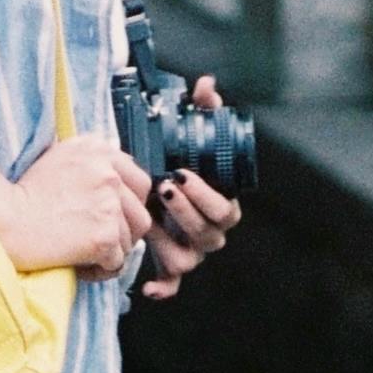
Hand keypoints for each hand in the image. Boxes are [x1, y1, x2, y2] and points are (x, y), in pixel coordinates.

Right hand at [0, 134, 155, 280]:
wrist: (6, 220)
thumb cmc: (25, 194)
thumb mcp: (60, 159)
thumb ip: (93, 164)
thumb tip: (117, 181)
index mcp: (98, 150)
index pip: (138, 179)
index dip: (127, 204)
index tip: (113, 216)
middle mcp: (108, 173)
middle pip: (141, 211)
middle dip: (126, 231)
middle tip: (103, 240)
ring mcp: (108, 204)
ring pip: (132, 240)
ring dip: (112, 252)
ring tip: (85, 254)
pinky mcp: (104, 235)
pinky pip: (117, 262)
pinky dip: (101, 269)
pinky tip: (81, 265)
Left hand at [139, 77, 242, 302]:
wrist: (154, 178)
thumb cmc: (180, 157)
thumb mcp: (191, 132)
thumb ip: (203, 108)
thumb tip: (206, 85)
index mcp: (222, 204)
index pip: (227, 210)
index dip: (208, 196)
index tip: (184, 174)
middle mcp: (209, 232)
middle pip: (208, 234)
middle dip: (186, 211)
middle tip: (164, 186)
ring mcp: (190, 250)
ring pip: (188, 258)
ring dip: (169, 240)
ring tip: (150, 219)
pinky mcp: (169, 263)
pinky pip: (171, 283)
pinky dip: (162, 287)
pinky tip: (146, 286)